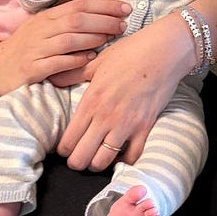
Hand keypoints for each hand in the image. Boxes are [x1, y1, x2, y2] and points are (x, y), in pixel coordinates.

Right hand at [0, 0, 131, 100]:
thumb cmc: (27, 45)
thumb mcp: (44, 22)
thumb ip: (67, 7)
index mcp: (46, 16)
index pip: (78, 5)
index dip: (104, 5)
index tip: (125, 8)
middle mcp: (41, 29)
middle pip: (76, 20)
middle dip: (103, 21)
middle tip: (123, 25)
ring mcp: (35, 49)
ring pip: (68, 40)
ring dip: (92, 39)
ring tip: (110, 39)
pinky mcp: (32, 69)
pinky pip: (57, 63)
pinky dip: (75, 60)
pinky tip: (90, 58)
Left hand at [55, 14, 195, 171]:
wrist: (164, 52)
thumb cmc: (130, 53)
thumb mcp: (97, 62)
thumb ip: (73, 74)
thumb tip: (52, 78)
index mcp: (90, 102)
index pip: (67, 142)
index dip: (63, 151)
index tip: (66, 148)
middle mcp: (105, 118)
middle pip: (81, 158)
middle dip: (77, 162)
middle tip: (79, 157)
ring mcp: (126, 125)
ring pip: (103, 162)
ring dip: (98, 163)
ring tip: (98, 156)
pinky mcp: (145, 128)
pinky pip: (132, 156)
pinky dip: (125, 159)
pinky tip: (122, 151)